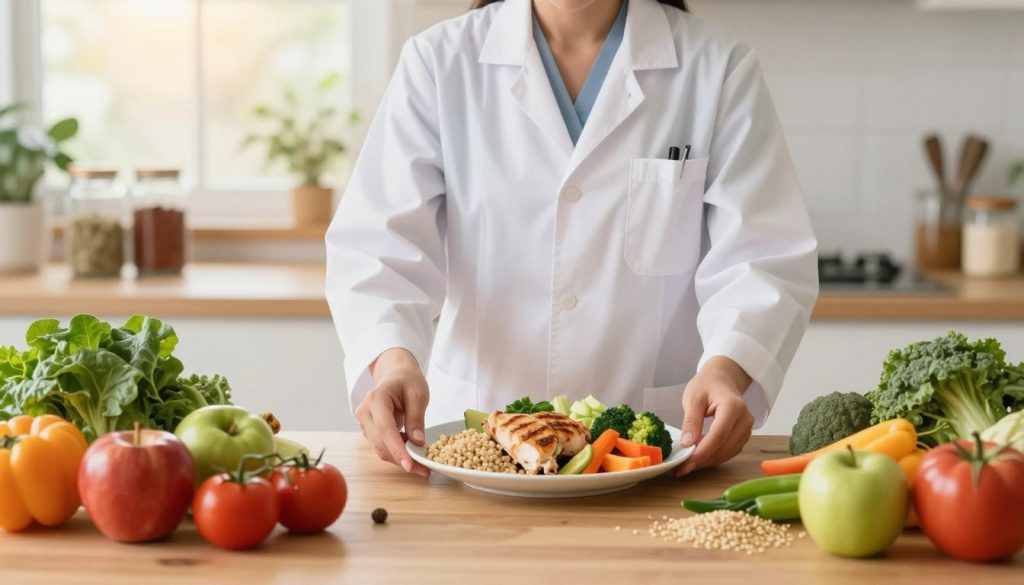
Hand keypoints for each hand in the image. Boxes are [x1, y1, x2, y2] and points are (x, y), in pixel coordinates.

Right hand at [355, 348, 430, 476]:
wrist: (395, 374)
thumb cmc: (407, 380)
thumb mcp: (418, 394)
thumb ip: (416, 417)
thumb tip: (418, 442)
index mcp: (376, 399)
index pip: (386, 429)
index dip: (397, 450)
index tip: (410, 465)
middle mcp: (365, 412)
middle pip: (381, 444)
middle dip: (402, 459)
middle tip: (425, 470)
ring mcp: (364, 422)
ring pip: (380, 449)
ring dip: (399, 458)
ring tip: (421, 461)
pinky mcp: (368, 430)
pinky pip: (381, 446)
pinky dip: (396, 452)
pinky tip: (410, 448)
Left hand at [675, 356, 754, 476]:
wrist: (721, 379)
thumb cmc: (706, 385)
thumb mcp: (693, 398)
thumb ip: (691, 421)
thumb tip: (688, 444)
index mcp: (733, 406)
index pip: (718, 435)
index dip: (702, 452)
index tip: (685, 463)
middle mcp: (745, 418)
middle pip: (724, 447)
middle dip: (702, 460)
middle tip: (681, 469)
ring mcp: (747, 428)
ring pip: (728, 452)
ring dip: (708, 461)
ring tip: (687, 465)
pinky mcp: (744, 435)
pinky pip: (730, 451)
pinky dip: (714, 457)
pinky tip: (699, 459)